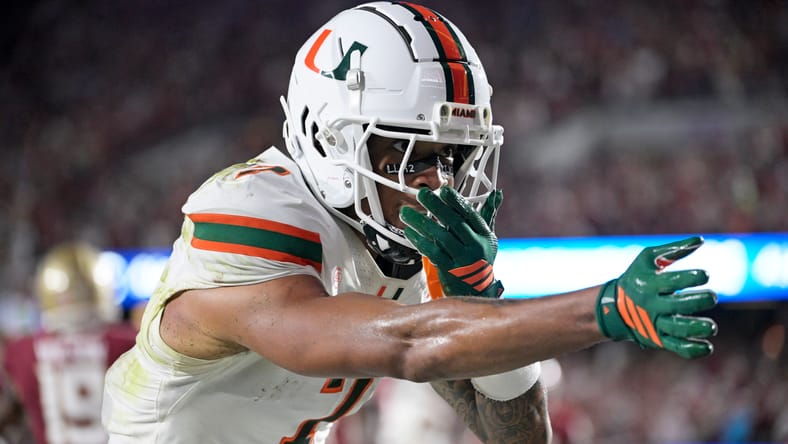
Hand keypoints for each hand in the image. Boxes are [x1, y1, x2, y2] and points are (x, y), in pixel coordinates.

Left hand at [400, 187, 502, 297]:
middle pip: (454, 223)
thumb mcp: (489, 237)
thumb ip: (489, 213)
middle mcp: (474, 246)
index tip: (443, 190)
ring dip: (421, 223)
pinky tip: (410, 231)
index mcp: (484, 235)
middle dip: (436, 206)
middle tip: (422, 194)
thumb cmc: (481, 260)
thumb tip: (497, 193)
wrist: (478, 291)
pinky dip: (419, 241)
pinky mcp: (448, 270)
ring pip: (440, 237)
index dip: (456, 201)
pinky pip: (431, 252)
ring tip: (407, 212)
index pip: (470, 214)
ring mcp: (461, 259)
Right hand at [596, 236, 717, 358]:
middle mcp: (652, 305)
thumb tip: (701, 240)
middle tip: (712, 297)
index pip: (671, 281)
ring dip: (695, 328)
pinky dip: (692, 350)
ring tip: (711, 327)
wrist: (614, 306)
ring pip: (677, 329)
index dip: (690, 278)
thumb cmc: (637, 276)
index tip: (705, 275)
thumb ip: (674, 249)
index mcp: (649, 284)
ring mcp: (655, 323)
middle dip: (697, 301)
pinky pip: (676, 347)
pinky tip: (707, 347)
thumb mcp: (648, 258)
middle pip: (676, 305)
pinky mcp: (658, 339)